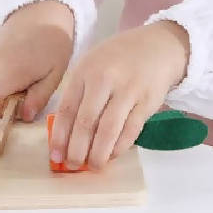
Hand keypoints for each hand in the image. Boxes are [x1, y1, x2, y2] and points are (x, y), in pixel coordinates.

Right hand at [0, 0, 74, 120]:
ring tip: (25, 77)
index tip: (18, 107)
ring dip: (1, 91)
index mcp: (7, 73)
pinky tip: (18, 67)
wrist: (42, 10)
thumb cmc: (53, 43)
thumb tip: (25, 116)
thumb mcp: (54, 74)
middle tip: (26, 93)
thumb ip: (38, 98)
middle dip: (2, 104)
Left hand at [49, 21, 189, 168]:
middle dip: (77, 149)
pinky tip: (112, 155)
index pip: (67, 109)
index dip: (60, 136)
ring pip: (109, 130)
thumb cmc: (117, 59)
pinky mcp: (147, 101)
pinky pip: (130, 130)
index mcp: (84, 71)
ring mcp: (127, 90)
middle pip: (86, 122)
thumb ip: (79, 94)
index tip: (55, 155)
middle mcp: (104, 80)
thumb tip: (66, 134)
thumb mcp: (92, 65)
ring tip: (93, 166)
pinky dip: (120, 147)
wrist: (157, 46)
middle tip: (72, 165)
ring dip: (98, 153)